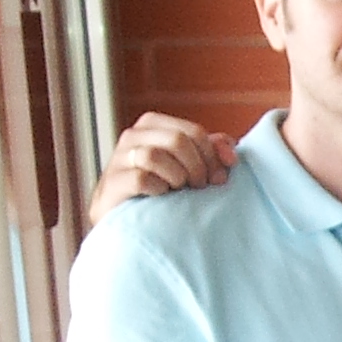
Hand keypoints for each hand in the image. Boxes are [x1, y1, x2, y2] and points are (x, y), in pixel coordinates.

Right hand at [93, 114, 236, 220]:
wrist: (129, 217)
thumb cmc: (165, 186)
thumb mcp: (192, 164)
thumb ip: (212, 150)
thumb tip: (229, 149)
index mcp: (153, 124)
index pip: (193, 131)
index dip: (212, 155)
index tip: (219, 178)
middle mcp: (133, 135)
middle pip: (177, 140)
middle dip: (197, 167)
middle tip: (199, 186)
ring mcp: (119, 158)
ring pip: (155, 156)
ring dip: (177, 177)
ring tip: (178, 190)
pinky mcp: (112, 181)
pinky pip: (140, 179)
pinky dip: (158, 189)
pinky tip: (161, 196)